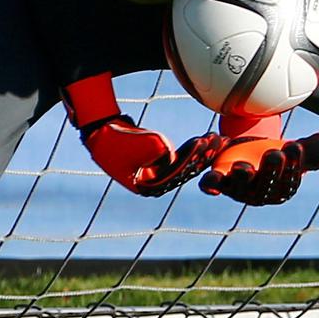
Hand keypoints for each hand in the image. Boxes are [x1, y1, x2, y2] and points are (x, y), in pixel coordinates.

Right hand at [63, 72, 223, 195]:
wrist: (100, 131)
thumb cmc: (117, 138)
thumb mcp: (137, 144)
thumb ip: (156, 150)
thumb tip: (170, 153)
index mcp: (147, 186)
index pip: (175, 174)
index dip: (191, 158)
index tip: (204, 143)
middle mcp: (155, 184)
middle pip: (184, 170)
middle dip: (201, 155)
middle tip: (217, 140)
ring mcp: (157, 174)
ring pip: (185, 164)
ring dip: (201, 152)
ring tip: (217, 139)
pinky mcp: (160, 163)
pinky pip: (181, 156)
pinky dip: (192, 148)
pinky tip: (207, 139)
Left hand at [199, 133, 318, 205]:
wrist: (246, 150)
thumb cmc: (275, 152)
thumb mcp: (295, 149)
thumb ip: (312, 148)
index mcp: (279, 190)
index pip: (288, 183)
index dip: (293, 167)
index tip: (296, 147)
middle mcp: (258, 194)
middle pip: (264, 188)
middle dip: (270, 172)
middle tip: (275, 153)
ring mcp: (237, 189)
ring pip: (238, 188)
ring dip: (241, 179)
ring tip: (244, 166)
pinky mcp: (218, 181)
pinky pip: (212, 186)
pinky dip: (211, 184)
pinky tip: (210, 178)